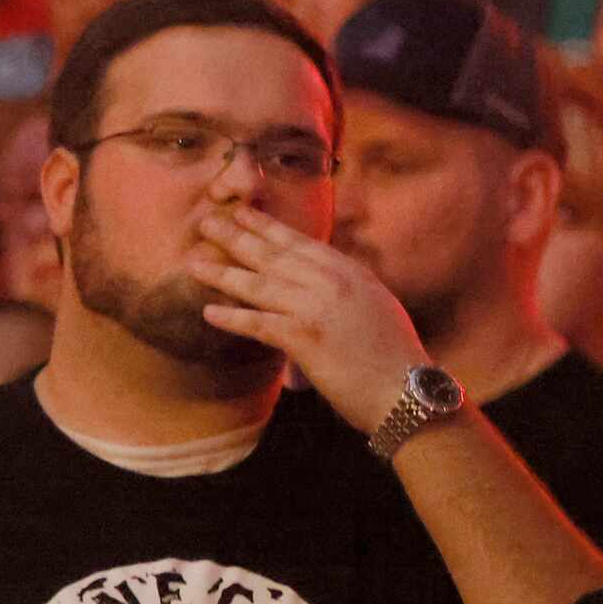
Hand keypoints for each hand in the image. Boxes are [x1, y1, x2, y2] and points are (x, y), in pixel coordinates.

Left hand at [189, 205, 429, 430]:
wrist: (409, 390)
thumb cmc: (394, 356)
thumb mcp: (373, 305)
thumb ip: (344, 287)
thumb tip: (319, 280)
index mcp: (349, 272)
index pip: (300, 242)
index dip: (266, 227)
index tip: (241, 213)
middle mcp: (332, 282)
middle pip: (273, 255)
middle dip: (236, 237)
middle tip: (206, 222)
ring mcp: (317, 307)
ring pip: (259, 284)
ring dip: (222, 273)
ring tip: (193, 263)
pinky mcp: (305, 338)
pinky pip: (258, 323)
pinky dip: (231, 317)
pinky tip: (207, 312)